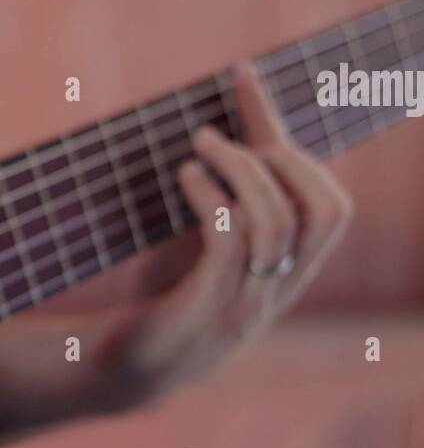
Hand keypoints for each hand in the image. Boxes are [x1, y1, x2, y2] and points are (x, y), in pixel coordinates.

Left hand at [121, 63, 353, 397]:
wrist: (118, 370)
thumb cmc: (159, 299)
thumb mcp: (198, 243)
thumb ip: (223, 202)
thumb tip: (218, 132)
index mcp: (288, 272)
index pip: (328, 202)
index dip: (292, 135)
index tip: (243, 77)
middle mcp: (278, 290)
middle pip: (328, 211)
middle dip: (279, 154)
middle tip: (215, 133)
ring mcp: (246, 305)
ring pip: (277, 220)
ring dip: (238, 168)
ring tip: (196, 148)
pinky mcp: (205, 312)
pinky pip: (230, 241)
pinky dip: (211, 196)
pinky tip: (183, 179)